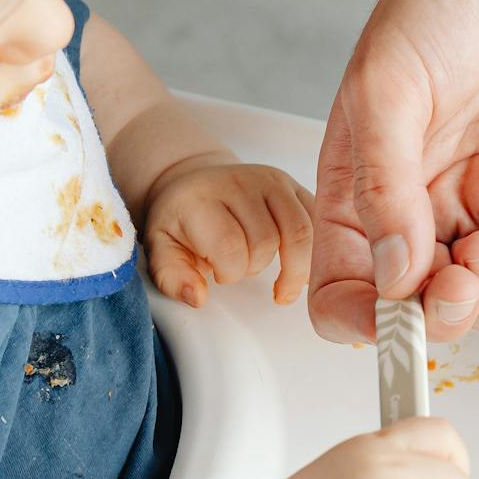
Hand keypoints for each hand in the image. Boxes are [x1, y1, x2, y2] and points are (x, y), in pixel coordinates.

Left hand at [143, 161, 313, 306]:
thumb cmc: (182, 222)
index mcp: (202, 199)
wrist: (197, 184)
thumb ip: (172, 277)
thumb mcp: (161, 249)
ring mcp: (271, 181)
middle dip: (255, 267)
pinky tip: (299, 266)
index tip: (219, 274)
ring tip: (281, 281)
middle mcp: (240, 182)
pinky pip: (317, 222)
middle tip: (241, 267)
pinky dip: (314, 251)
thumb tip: (197, 297)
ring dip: (293, 266)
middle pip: (267, 242)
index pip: (230, 246)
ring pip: (301, 232)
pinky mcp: (294, 186)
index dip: (229, 272)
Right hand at [311, 0, 478, 343]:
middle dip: (433, 314)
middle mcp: (411, 207)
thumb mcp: (386, 92)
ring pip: (475, 300)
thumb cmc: (439, 2)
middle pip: (413, 308)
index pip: (341, 287)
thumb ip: (382, 190)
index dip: (359, 320)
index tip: (387, 320)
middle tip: (452, 284)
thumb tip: (391, 274)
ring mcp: (471, 206)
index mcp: (354, 187)